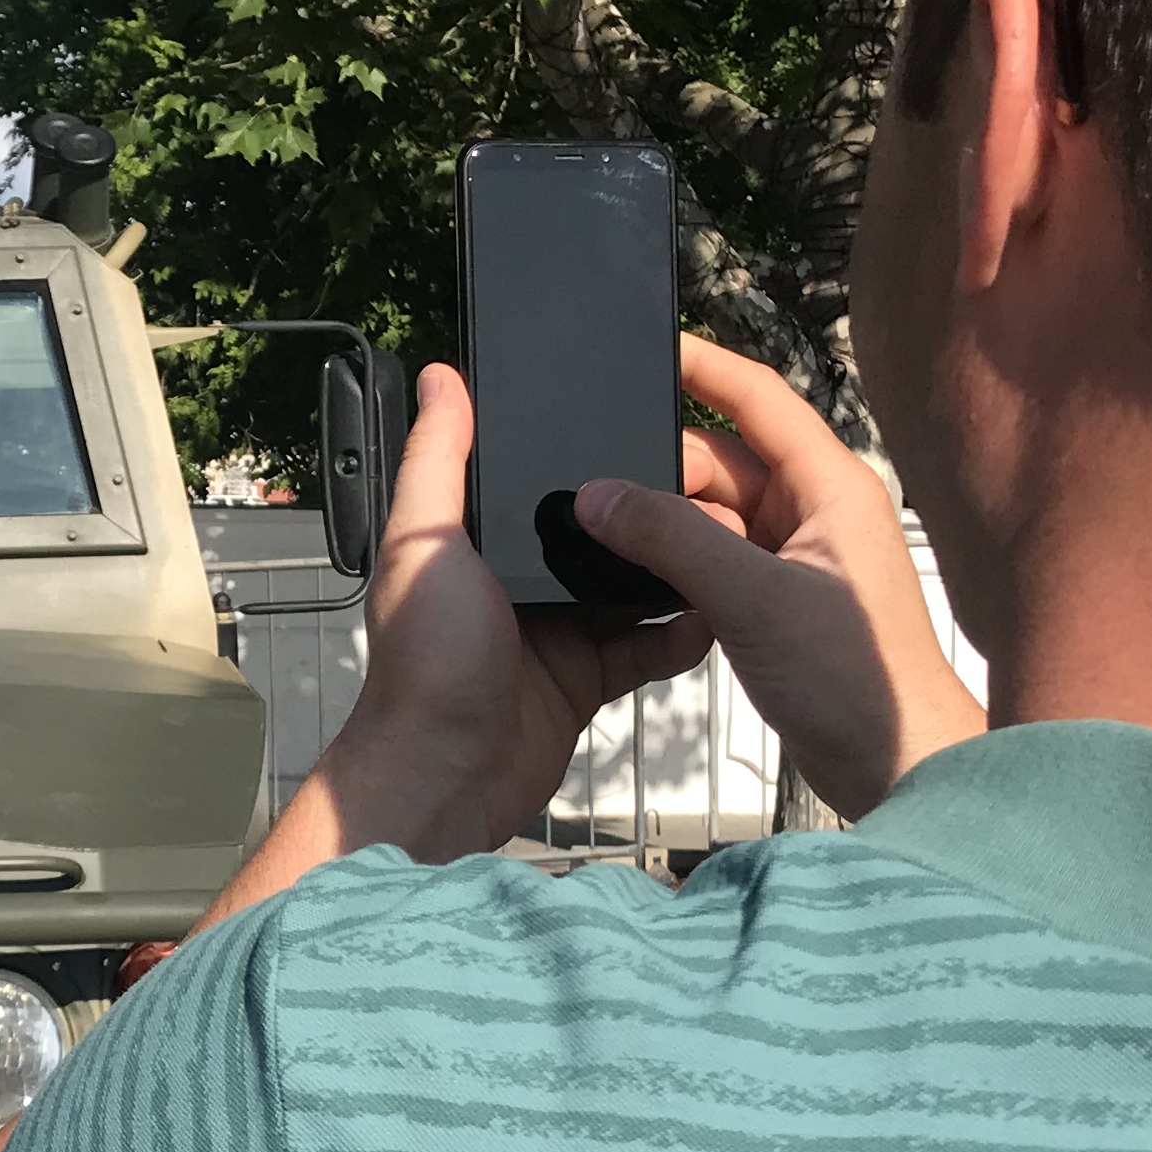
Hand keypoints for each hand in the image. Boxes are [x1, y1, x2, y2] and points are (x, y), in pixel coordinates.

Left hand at [298, 364, 709, 862]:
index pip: (538, 483)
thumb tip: (440, 377)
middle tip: (709, 481)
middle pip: (596, 533)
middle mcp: (517, 581)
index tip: (637, 421)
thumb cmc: (425, 661)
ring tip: (727, 536)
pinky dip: (679, 633)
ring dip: (673, 568)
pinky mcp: (587, 680)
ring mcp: (556, 632)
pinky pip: (645, 648)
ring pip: (629, 587)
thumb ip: (437, 460)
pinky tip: (716, 609)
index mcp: (477, 542)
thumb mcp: (423, 542)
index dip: (581, 455)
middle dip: (646, 513)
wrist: (449, 774)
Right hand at [566, 335, 986, 820]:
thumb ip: (671, 540)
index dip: (703, 368)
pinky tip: (636, 582)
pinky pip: (716, 562)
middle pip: (723, 462)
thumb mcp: (752, 598)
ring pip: (713, 517)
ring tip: (602, 536)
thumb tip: (599, 496)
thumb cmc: (856, 680)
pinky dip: (678, 566)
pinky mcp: (780, 603)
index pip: (759, 399)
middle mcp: (817, 512)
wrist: (897, 765)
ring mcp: (798, 559)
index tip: (647, 347)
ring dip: (665, 525)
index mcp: (830, 486)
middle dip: (660, 470)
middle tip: (592, 486)